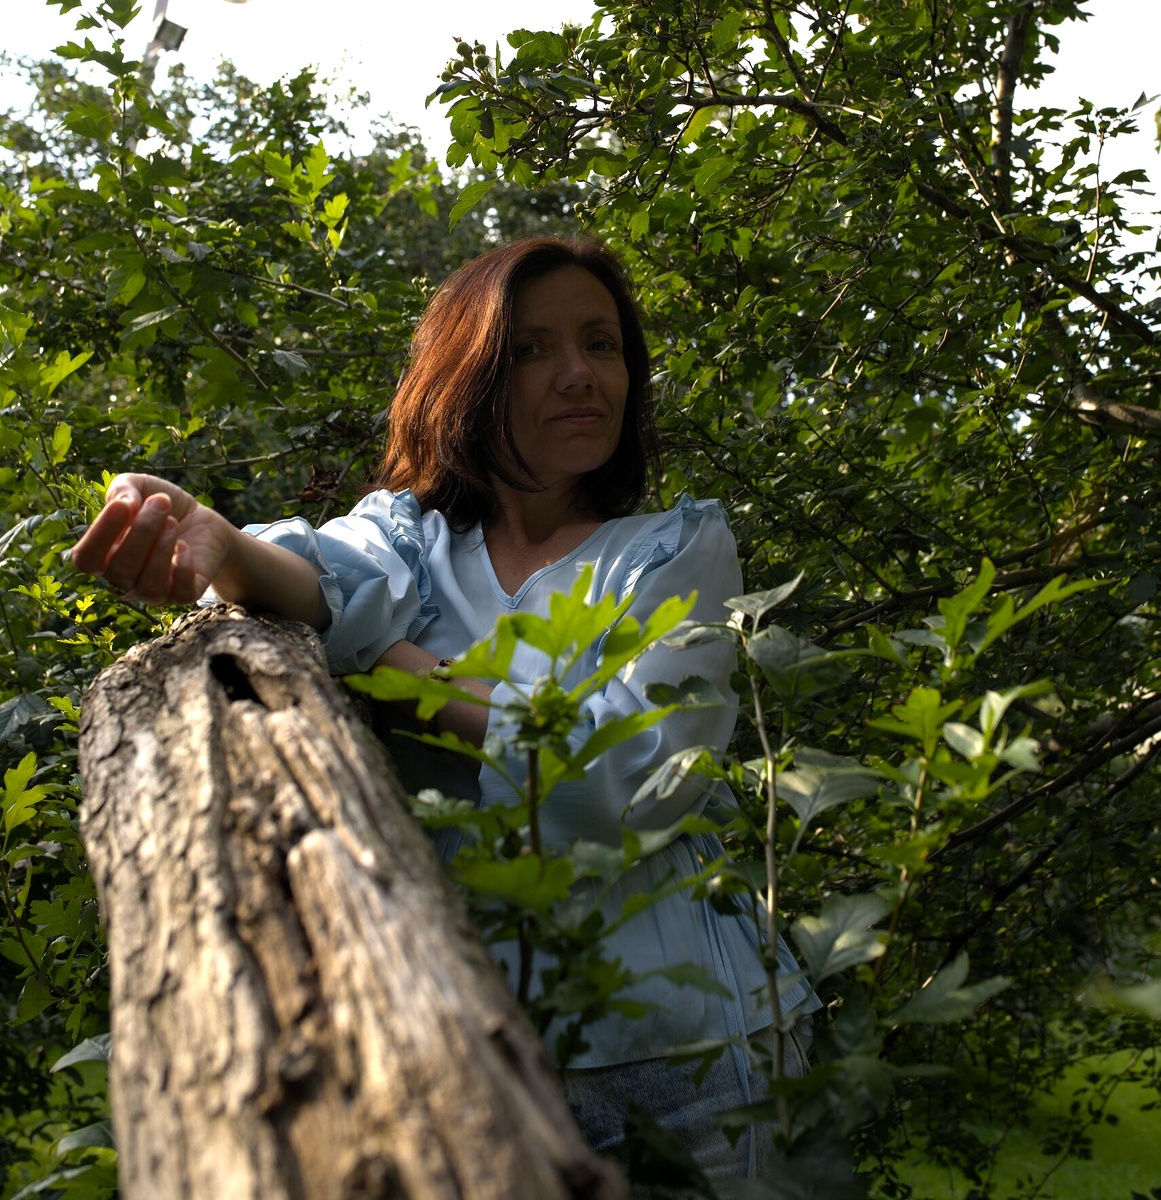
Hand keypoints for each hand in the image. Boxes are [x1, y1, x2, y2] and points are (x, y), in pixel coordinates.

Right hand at [71, 473, 233, 604]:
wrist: (202, 519)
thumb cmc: (162, 506)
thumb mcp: (140, 486)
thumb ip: (122, 488)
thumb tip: (124, 504)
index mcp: (104, 556)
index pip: (86, 560)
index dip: (100, 534)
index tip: (122, 505)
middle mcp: (124, 580)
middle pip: (120, 571)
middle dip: (143, 531)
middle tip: (162, 502)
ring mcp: (153, 592)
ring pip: (149, 588)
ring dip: (161, 550)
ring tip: (173, 522)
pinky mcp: (184, 595)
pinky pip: (180, 594)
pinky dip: (183, 568)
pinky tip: (185, 546)